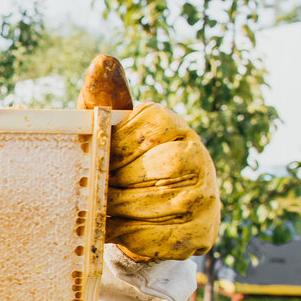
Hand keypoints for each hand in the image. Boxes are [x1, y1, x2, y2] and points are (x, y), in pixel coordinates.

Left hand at [77, 55, 219, 262]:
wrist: (148, 209)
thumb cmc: (120, 160)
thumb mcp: (107, 129)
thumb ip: (102, 98)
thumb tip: (102, 62)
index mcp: (170, 124)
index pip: (136, 137)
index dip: (109, 156)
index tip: (97, 163)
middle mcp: (196, 155)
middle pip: (147, 175)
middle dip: (112, 189)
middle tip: (94, 193)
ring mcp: (206, 194)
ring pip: (153, 208)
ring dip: (118, 214)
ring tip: (101, 211)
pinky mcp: (203, 231)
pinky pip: (160, 238)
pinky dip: (131, 237)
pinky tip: (118, 230)